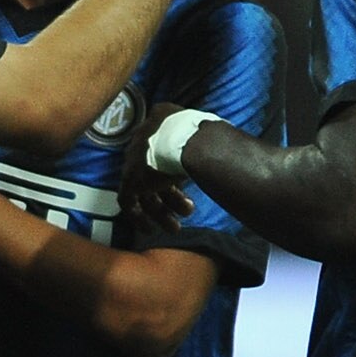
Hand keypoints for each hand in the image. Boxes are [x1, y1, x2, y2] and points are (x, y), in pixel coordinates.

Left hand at [122, 103, 200, 225]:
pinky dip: (139, 217)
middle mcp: (143, 142)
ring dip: (161, 212)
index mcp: (160, 126)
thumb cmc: (203, 136)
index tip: (187, 190)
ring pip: (145, 192)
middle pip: (155, 176)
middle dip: (172, 199)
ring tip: (176, 228)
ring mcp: (134, 161)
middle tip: (188, 212)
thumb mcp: (205, 132)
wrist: (185, 141)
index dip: (176, 177)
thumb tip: (227, 148)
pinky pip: (128, 202)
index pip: (164, 154)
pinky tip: (150, 230)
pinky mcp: (130, 179)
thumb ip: (207, 140)